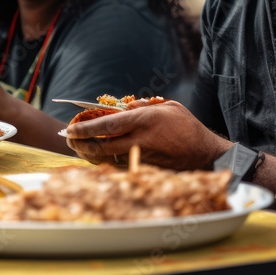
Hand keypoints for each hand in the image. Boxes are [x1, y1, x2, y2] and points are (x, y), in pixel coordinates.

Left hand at [65, 102, 228, 170]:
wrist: (206, 154)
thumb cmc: (188, 127)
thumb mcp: (167, 106)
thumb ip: (144, 105)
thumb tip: (124, 107)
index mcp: (144, 120)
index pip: (107, 125)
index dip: (86, 128)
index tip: (71, 128)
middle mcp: (140, 139)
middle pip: (103, 146)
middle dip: (82, 144)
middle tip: (69, 140)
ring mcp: (143, 157)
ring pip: (109, 157)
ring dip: (92, 154)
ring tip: (79, 147)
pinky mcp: (146, 168)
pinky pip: (121, 164)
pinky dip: (108, 161)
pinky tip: (99, 156)